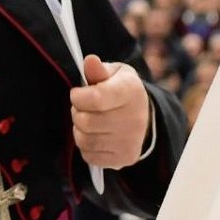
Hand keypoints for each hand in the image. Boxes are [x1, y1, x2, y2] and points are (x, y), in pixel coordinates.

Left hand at [70, 54, 149, 169]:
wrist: (143, 115)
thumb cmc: (122, 89)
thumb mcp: (114, 73)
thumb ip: (99, 69)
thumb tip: (89, 61)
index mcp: (131, 91)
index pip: (96, 99)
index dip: (78, 96)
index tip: (77, 93)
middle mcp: (134, 119)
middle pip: (86, 121)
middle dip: (77, 112)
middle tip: (83, 107)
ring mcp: (130, 141)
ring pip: (84, 140)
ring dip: (79, 130)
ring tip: (88, 120)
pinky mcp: (124, 158)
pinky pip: (89, 156)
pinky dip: (86, 146)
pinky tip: (95, 135)